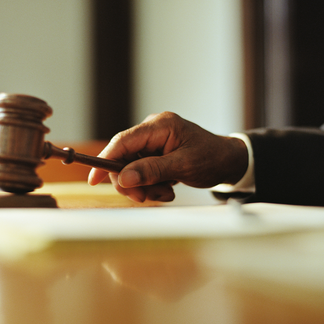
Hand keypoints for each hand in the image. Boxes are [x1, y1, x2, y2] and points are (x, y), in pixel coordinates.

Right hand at [87, 112, 247, 202]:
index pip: (123, 142)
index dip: (106, 160)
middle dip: (132, 181)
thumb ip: (152, 170)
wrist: (229, 161)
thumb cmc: (212, 158)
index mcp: (160, 126)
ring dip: (145, 186)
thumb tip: (123, 178)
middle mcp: (153, 130)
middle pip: (124, 158)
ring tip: (166, 192)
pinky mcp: (155, 153)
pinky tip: (168, 188)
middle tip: (145, 197)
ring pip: (132, 169)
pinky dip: (151, 185)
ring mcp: (153, 142)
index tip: (94, 180)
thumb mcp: (183, 166)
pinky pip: (142, 171)